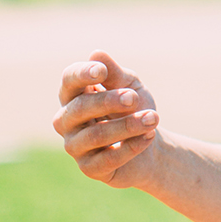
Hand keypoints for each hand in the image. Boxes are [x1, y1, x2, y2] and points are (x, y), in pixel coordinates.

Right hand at [54, 48, 160, 186]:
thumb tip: (97, 53)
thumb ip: (115, 74)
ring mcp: (75, 146)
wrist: (149, 140)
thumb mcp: (130, 86)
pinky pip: (108, 158)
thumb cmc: (133, 107)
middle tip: (134, 97)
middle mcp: (67, 120)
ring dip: (127, 125)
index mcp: (74, 95)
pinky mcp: (89, 168)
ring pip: (95, 135)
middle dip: (109, 101)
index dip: (82, 74)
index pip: (69, 80)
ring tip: (153, 118)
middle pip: (80, 108)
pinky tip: (149, 136)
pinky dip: (132, 146)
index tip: (102, 71)